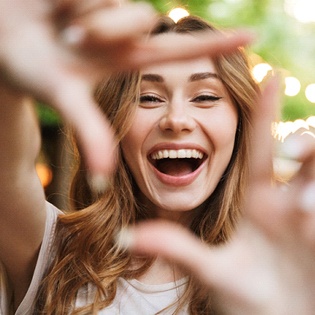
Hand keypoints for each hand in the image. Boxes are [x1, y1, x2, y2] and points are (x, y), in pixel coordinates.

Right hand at [0, 0, 252, 178]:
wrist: (1, 36)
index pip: (179, 52)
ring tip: (60, 23)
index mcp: (125, 60)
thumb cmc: (27, 67)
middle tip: (69, 38)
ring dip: (82, 13)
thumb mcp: (63, 97)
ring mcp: (110, 5)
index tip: (253, 39)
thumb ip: (89, 132)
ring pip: (118, 2)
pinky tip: (55, 3)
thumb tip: (103, 180)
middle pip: (140, 20)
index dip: (216, 46)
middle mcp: (124, 31)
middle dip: (103, 29)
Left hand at [122, 78, 314, 314]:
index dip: (264, 113)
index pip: (258, 149)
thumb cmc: (246, 301)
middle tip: (290, 154)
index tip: (266, 73)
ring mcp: (309, 215)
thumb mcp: (211, 272)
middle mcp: (285, 201)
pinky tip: (312, 211)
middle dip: (305, 145)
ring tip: (304, 210)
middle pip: (301, 155)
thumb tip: (124, 237)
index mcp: (256, 202)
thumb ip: (175, 249)